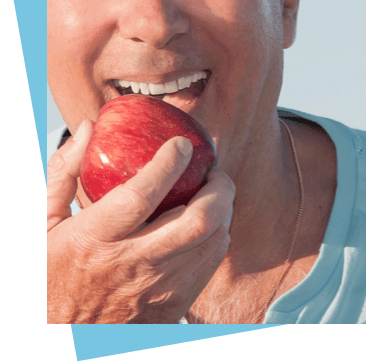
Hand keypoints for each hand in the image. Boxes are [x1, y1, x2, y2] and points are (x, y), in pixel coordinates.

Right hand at [47, 119, 234, 323]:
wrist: (60, 336)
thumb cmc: (50, 274)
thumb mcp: (44, 222)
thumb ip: (64, 173)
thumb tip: (87, 128)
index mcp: (95, 239)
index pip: (141, 195)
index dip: (169, 163)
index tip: (182, 143)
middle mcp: (131, 265)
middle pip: (198, 221)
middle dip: (218, 187)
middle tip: (213, 170)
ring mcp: (157, 290)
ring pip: (213, 242)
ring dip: (223, 209)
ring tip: (213, 192)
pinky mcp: (172, 306)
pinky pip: (211, 264)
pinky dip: (218, 236)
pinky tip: (208, 223)